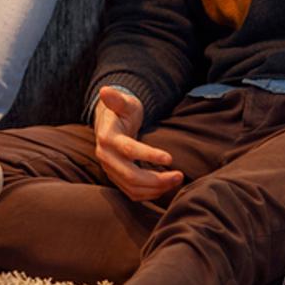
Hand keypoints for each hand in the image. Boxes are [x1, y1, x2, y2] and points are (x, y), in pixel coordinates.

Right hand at [92, 87, 182, 202]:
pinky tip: (164, 187)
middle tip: (179, 175)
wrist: (111, 124)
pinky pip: (132, 193)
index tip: (170, 158)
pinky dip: (149, 194)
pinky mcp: (116, 178)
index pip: (129, 150)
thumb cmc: (122, 111)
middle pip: (131, 175)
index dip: (149, 155)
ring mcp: (110, 170)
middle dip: (157, 179)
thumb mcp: (124, 103)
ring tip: (176, 180)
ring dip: (156, 188)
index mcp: (108, 138)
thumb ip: (117, 99)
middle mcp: (106, 157)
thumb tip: (104, 90)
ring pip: (132, 188)